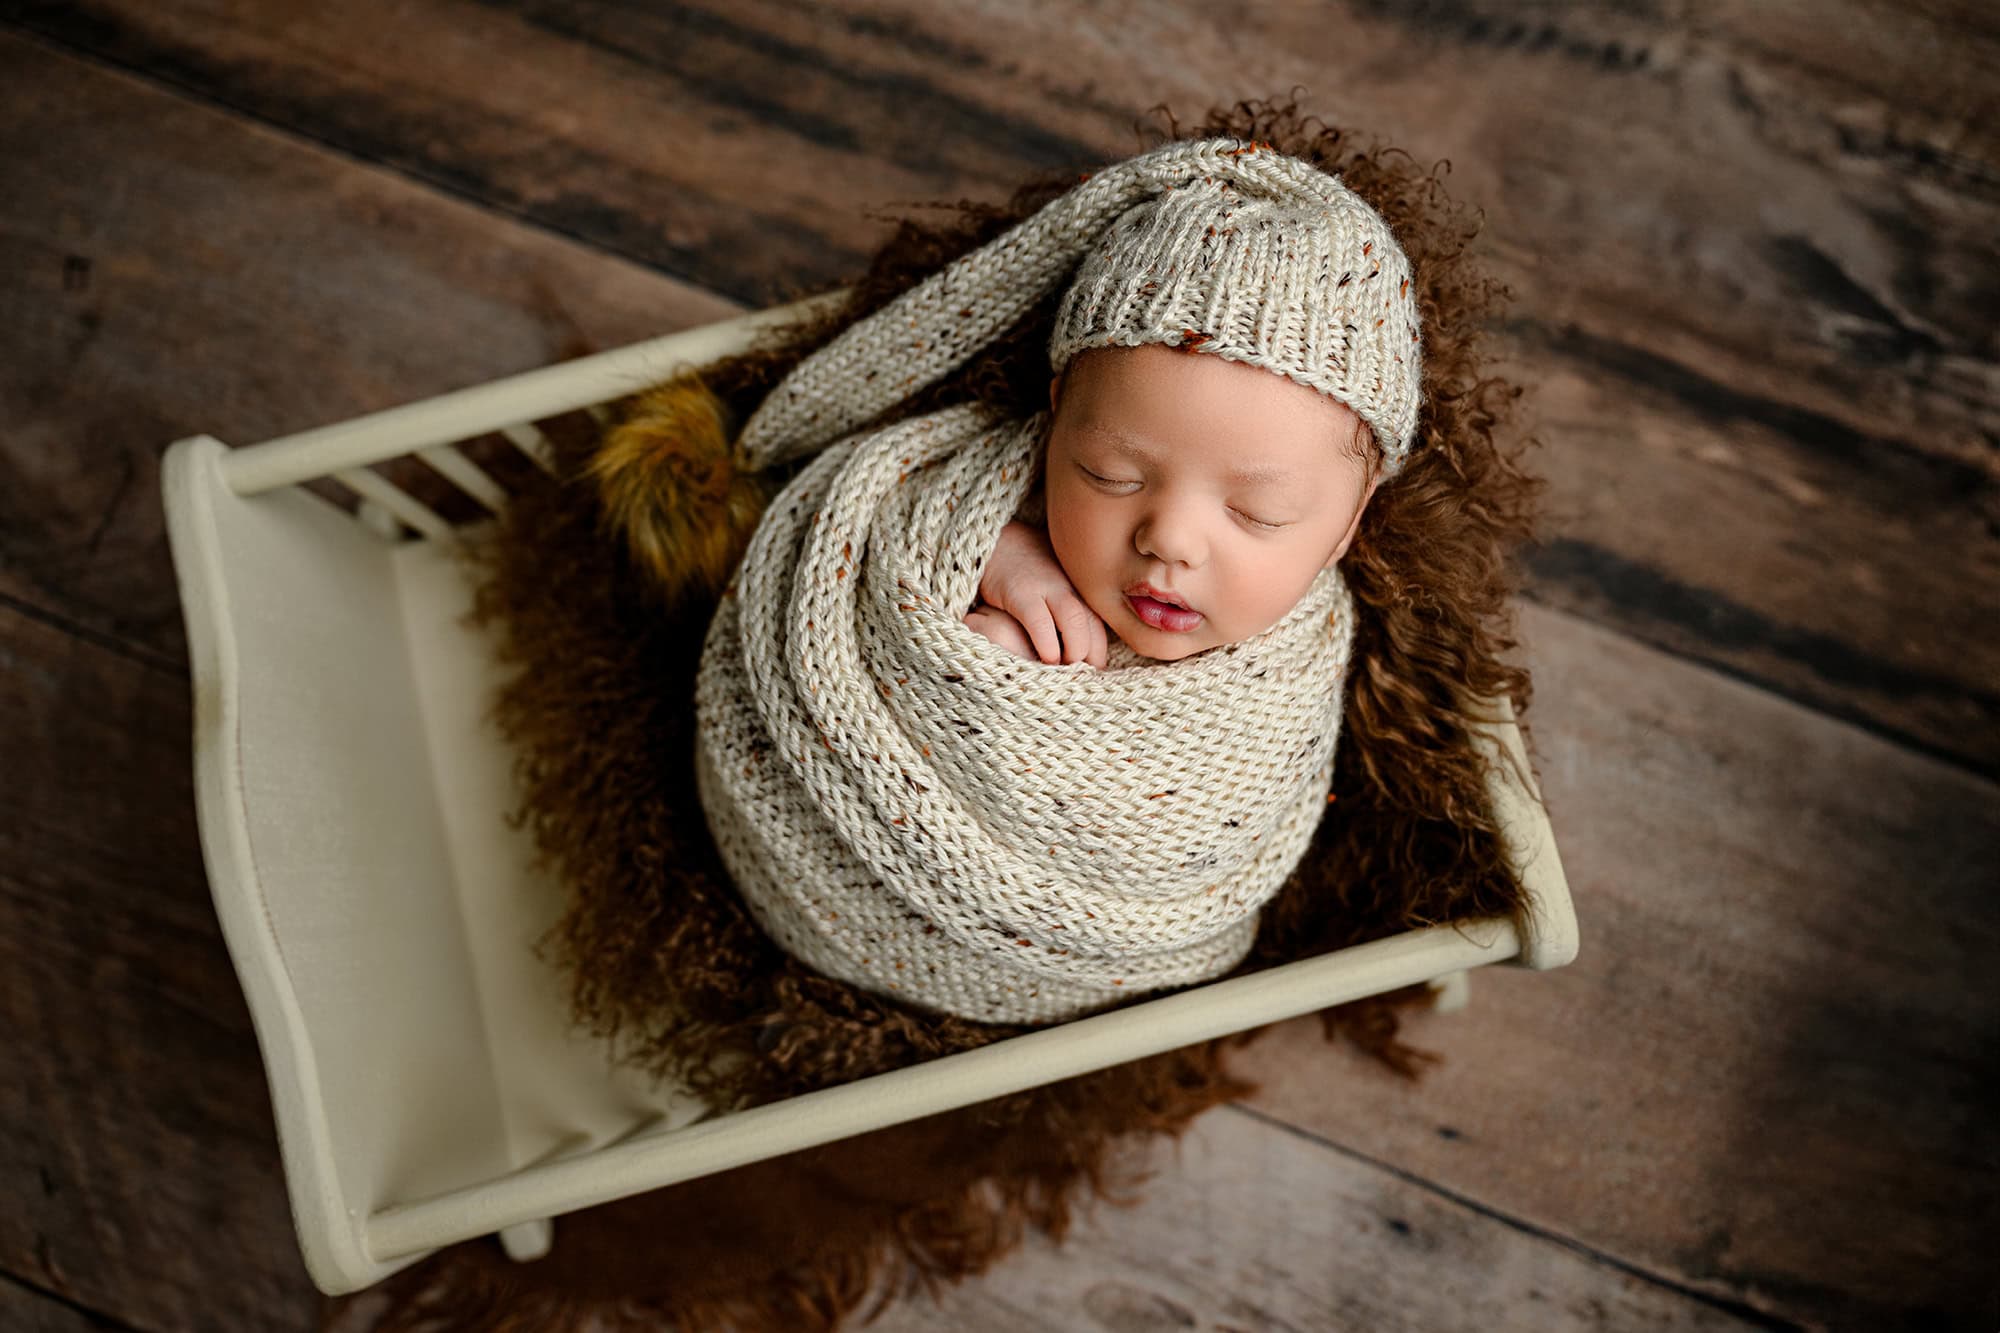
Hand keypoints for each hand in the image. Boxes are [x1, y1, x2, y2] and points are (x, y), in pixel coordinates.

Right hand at [965, 521, 1108, 667]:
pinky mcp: (1020, 593)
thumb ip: (1075, 607)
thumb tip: (1086, 647)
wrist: (996, 542)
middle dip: (1090, 658)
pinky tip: (1044, 657)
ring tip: (1062, 669)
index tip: (1089, 674)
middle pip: (1096, 627)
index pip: (1103, 627)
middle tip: (1076, 678)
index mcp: (1083, 588)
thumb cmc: (1029, 569)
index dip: (1098, 655)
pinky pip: (1040, 623)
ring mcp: (1047, 587)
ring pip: (1076, 624)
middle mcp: (1071, 586)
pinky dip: (1046, 644)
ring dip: (1074, 653)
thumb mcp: (1059, 584)